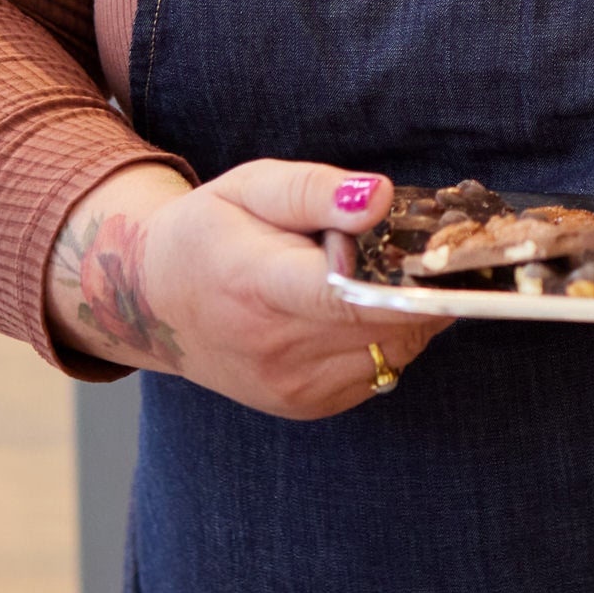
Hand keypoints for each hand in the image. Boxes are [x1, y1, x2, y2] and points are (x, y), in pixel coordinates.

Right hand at [48, 160, 444, 418]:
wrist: (155, 301)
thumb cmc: (209, 232)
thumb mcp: (251, 186)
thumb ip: (316, 189)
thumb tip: (380, 197)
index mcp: (257, 283)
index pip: (342, 294)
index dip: (403, 279)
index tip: (438, 256)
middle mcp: (274, 346)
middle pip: (386, 322)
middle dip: (420, 284)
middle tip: (425, 248)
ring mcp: (291, 385)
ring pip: (396, 349)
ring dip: (410, 312)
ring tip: (383, 274)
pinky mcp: (305, 405)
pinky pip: (380, 370)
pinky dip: (390, 338)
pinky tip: (362, 309)